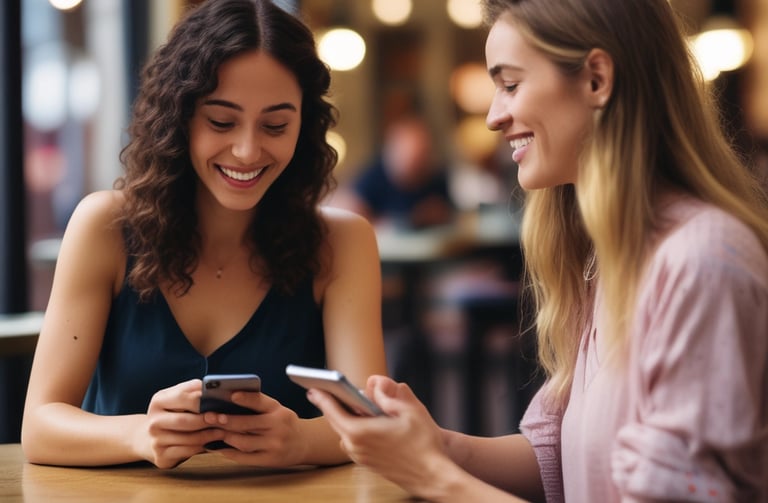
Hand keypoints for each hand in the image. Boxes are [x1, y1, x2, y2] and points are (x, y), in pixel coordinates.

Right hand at [140, 379, 225, 468]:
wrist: (149, 438)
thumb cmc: (173, 414)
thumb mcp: (178, 398)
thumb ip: (194, 392)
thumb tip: (218, 389)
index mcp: (159, 401)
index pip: (183, 397)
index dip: (203, 400)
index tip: (221, 402)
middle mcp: (154, 421)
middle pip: (185, 420)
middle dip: (207, 420)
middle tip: (224, 419)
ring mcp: (156, 440)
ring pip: (188, 438)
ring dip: (209, 435)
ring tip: (223, 431)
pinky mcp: (161, 456)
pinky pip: (187, 451)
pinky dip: (202, 447)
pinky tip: (212, 443)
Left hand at [201, 391, 308, 466]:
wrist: (304, 443)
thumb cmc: (284, 423)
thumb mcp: (277, 410)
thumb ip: (258, 407)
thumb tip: (227, 404)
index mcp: (279, 410)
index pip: (260, 402)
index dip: (246, 398)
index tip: (231, 395)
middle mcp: (278, 427)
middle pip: (248, 423)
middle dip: (226, 420)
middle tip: (209, 417)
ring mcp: (275, 444)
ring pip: (244, 442)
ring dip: (226, 437)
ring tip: (213, 432)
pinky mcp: (271, 459)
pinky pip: (246, 458)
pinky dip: (231, 453)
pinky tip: (220, 448)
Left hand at [308, 375, 454, 497]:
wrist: (432, 475)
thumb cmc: (423, 443)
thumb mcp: (409, 410)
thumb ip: (387, 395)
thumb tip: (373, 383)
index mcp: (361, 432)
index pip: (333, 411)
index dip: (323, 397)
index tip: (313, 387)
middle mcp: (356, 447)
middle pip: (335, 423)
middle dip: (329, 406)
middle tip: (320, 392)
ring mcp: (361, 458)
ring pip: (343, 434)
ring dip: (341, 419)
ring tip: (341, 404)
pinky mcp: (368, 464)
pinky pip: (352, 443)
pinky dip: (351, 430)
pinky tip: (360, 422)